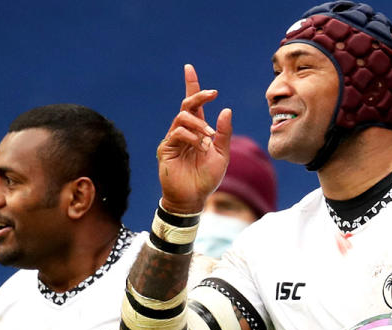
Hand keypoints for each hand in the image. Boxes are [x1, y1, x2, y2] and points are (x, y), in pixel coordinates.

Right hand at [157, 64, 232, 213]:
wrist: (194, 198)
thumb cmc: (207, 178)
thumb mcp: (222, 154)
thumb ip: (224, 133)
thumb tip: (226, 109)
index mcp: (197, 130)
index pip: (193, 104)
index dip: (191, 85)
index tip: (189, 68)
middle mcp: (183, 131)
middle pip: (186, 105)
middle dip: (198, 95)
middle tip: (213, 94)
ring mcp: (173, 139)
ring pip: (182, 118)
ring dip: (199, 124)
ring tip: (209, 138)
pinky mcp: (165, 149)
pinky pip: (177, 133)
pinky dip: (191, 137)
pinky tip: (200, 147)